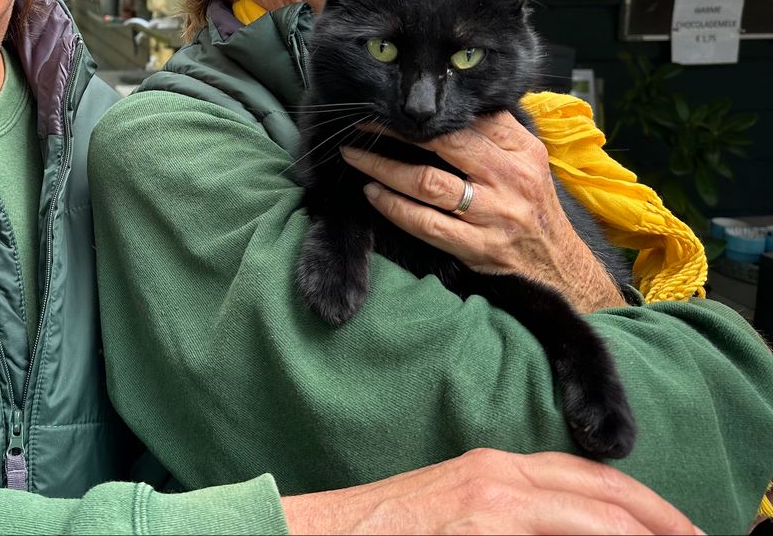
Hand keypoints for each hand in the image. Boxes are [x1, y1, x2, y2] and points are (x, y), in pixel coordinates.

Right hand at [279, 448, 701, 534]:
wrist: (324, 532)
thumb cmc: (385, 529)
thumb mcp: (455, 510)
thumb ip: (506, 515)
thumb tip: (552, 525)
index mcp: (492, 468)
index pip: (586, 477)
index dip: (638, 500)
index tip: (674, 525)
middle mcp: (497, 476)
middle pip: (599, 490)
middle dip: (655, 516)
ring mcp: (488, 503)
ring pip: (587, 515)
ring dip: (635, 531)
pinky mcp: (477, 527)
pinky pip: (553, 534)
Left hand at [340, 111, 623, 312]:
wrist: (559, 265)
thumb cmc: (534, 206)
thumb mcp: (530, 162)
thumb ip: (497, 132)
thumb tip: (456, 103)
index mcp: (522, 152)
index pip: (472, 118)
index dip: (430, 110)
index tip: (396, 103)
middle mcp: (508, 179)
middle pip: (444, 143)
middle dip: (397, 131)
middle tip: (364, 122)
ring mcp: (491, 215)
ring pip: (426, 183)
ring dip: (383, 167)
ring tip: (356, 156)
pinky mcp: (475, 246)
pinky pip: (424, 223)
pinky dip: (392, 206)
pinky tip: (373, 193)